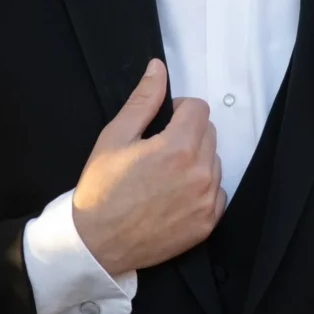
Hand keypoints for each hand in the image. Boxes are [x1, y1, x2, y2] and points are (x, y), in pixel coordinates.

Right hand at [72, 59, 224, 274]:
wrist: (96, 244)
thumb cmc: (101, 190)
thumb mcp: (115, 137)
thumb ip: (143, 101)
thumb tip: (158, 69)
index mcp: (178, 147)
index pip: (199, 108)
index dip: (178, 109)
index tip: (162, 123)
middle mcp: (200, 173)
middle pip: (209, 133)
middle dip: (188, 133)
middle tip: (158, 149)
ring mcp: (206, 201)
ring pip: (214, 162)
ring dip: (196, 160)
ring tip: (164, 175)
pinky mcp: (207, 224)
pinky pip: (217, 193)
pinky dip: (201, 189)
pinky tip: (174, 195)